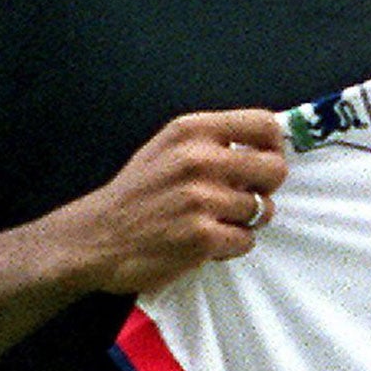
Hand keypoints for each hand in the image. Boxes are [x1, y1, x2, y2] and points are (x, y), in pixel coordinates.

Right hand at [58, 108, 288, 293]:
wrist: (95, 237)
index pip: (265, 124)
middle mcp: (198, 160)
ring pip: (263, 210)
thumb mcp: (168, 147)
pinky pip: (246, 240)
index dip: (274, 146)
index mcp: (192, 131)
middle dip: (266, 187)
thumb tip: (269, 145)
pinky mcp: (201, 237)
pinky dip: (232, 245)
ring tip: (214, 221)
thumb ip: (213, 141)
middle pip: (275, 169)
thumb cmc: (137, 193)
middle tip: (244, 197)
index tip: (264, 161)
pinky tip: (206, 241)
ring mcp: (201, 200)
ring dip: (244, 221)